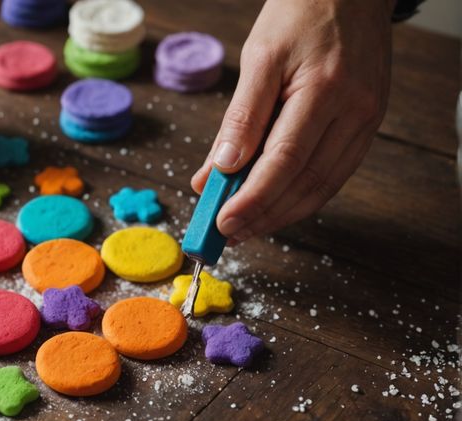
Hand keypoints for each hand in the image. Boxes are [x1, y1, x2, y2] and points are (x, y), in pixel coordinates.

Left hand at [190, 0, 393, 243]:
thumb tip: (218, 169)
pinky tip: (278, 203)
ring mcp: (367, 118)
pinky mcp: (369, 122)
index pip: (285, 160)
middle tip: (228, 232)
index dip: (253, 198)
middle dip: (265, 214)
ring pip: (324, 184)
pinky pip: (337, 170)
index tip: (223, 221)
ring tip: (247, 225)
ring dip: (284, 212)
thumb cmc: (300, 13)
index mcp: (325, 90)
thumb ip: (240, 118)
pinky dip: (305, 193)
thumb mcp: (259, 57)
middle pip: (307, 181)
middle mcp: (354, 109)